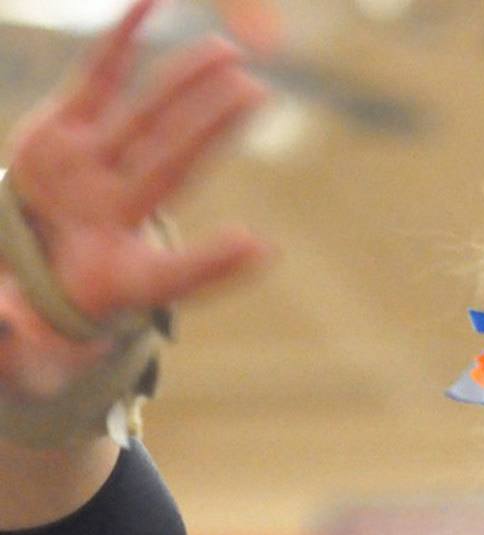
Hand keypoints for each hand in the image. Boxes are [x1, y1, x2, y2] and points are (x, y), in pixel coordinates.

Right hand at [2, 0, 271, 346]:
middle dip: (209, 132)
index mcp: (119, 278)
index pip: (171, 273)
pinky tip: (151, 1)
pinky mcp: (66, 135)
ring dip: (184, 85)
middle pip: (169, 170)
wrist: (24, 283)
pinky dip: (122, 41)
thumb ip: (10, 339)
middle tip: (255, 96)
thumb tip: (3, 323)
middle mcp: (116, 218)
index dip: (210, 264)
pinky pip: (98, 80)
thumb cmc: (32, 328)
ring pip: (146, 121)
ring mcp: (93, 172)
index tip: (257, 246)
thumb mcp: (17, 350)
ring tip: (228, 54)